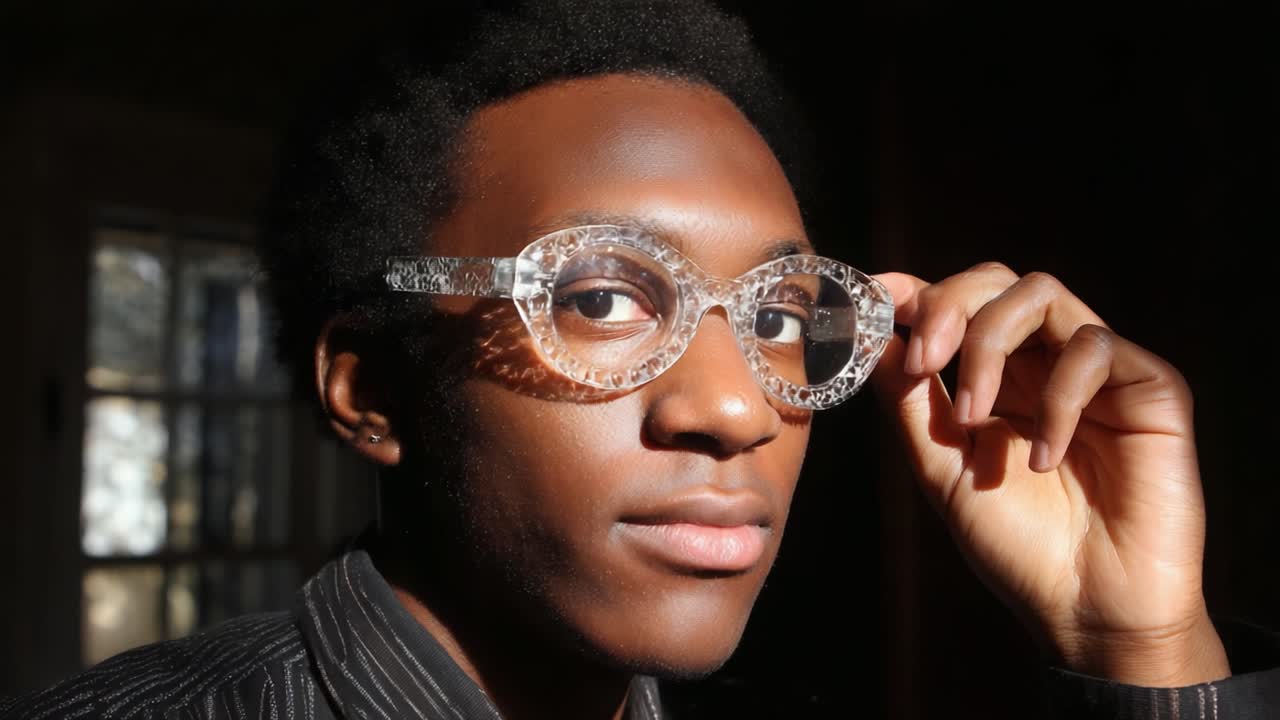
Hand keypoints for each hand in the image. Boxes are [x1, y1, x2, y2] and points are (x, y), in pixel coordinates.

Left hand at [868, 262, 1230, 686]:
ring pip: (1041, 294)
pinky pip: (1094, 348)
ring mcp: (1097, 370)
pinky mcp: (1149, 386)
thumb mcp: (943, 470)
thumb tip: (871, 339)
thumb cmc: (1018, 545)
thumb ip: (910, 403)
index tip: (874, 300)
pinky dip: (1057, 396)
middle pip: (995, 281)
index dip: (913, 292)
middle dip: (948, 307)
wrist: (1088, 609)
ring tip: (976, 418)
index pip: (956, 305)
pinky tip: (1045, 456)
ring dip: (991, 344)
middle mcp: (1044, 363)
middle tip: (924, 361)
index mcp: (996, 379)